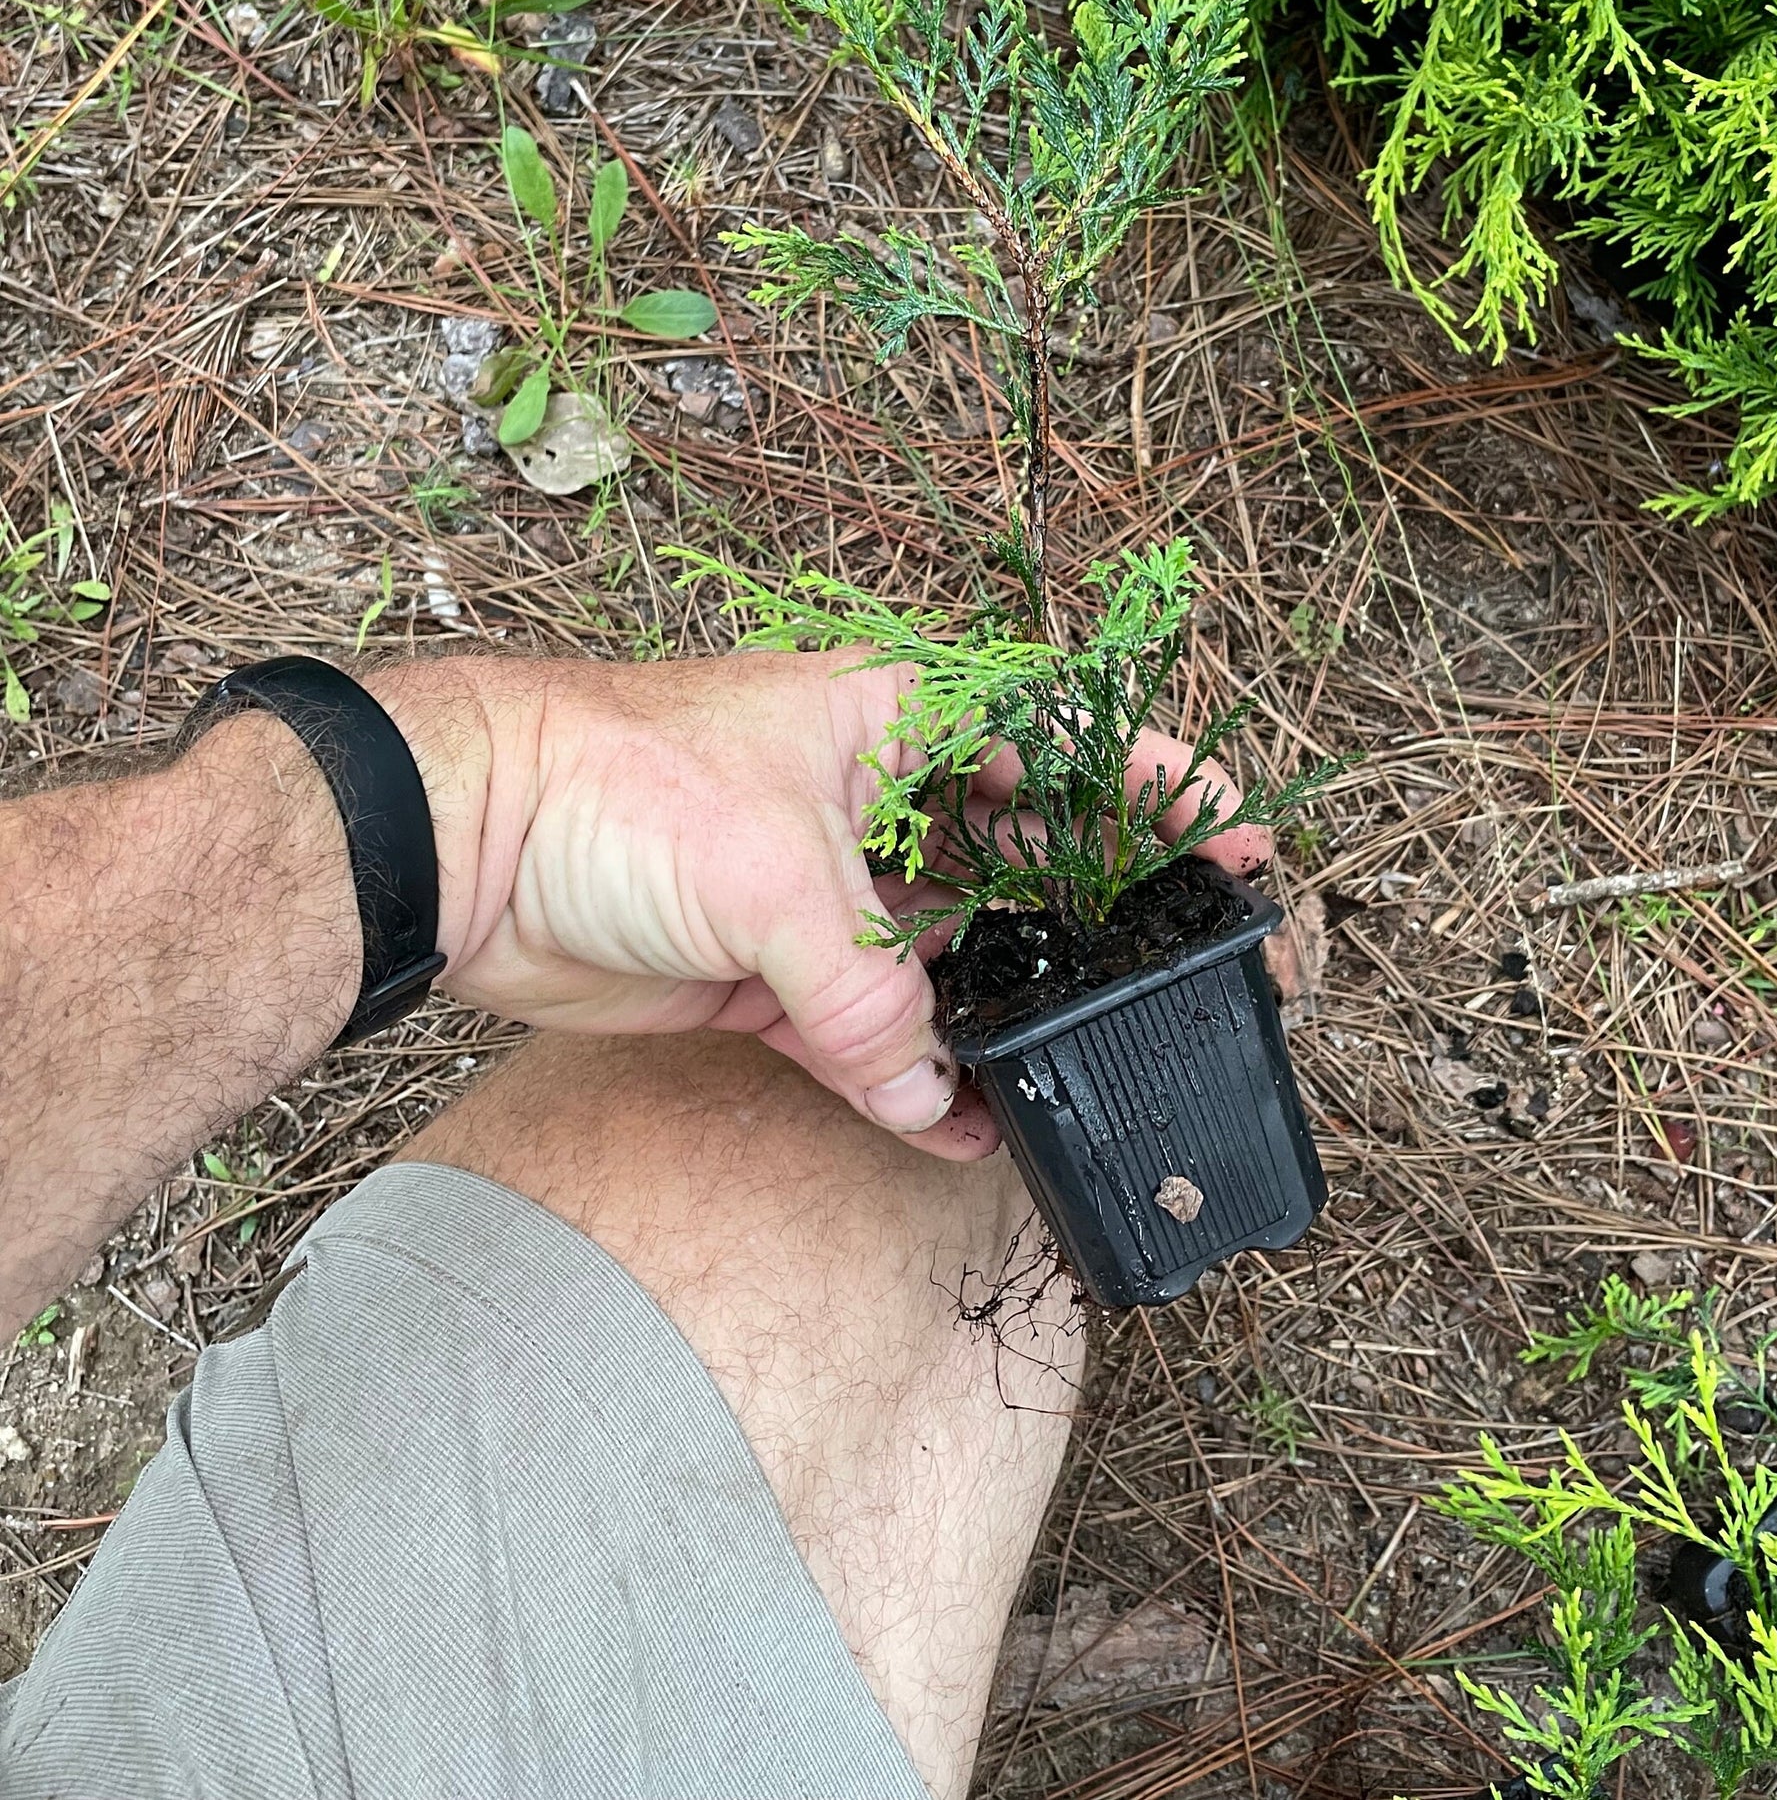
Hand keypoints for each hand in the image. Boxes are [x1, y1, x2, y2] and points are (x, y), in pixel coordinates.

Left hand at [371, 652, 1272, 1161]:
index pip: (1058, 735)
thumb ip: (869, 992)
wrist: (471, 844)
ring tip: (1088, 1071)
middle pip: (1023, 855)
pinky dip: (920, 1079)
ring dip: (1010, 1016)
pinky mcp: (779, 974)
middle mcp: (878, 797)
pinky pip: (880, 1033)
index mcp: (895, 717)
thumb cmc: (616, 782)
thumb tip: (928, 1095)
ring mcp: (832, 888)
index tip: (1237, 835)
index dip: (1155, 778)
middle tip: (1183, 973)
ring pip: (955, 957)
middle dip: (1099, 914)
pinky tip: (970, 1127)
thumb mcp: (772, 874)